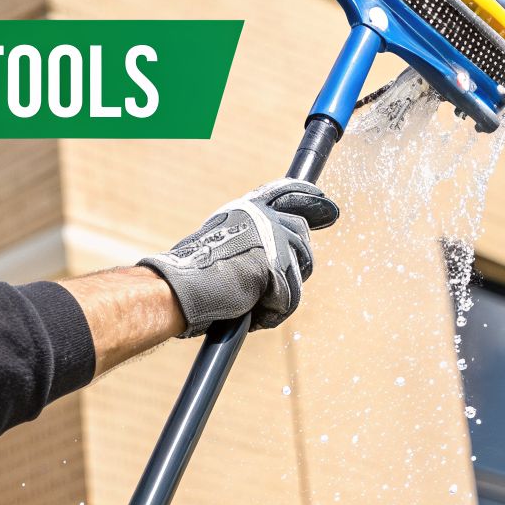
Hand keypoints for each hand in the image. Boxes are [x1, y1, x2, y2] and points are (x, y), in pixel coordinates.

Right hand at [139, 180, 338, 337]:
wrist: (175, 290)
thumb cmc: (190, 277)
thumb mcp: (222, 243)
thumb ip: (251, 241)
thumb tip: (281, 252)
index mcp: (247, 209)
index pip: (287, 192)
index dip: (311, 200)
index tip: (329, 211)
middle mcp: (261, 216)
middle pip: (302, 236)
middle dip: (295, 264)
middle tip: (271, 283)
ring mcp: (269, 238)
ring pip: (301, 268)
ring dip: (280, 292)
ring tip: (249, 301)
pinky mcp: (273, 265)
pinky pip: (289, 297)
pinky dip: (272, 312)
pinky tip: (249, 312)